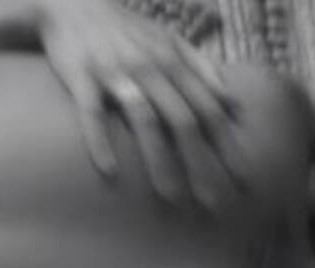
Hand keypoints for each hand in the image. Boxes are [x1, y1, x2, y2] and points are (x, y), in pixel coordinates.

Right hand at [37, 0, 247, 210]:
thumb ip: (202, 68)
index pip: (209, 109)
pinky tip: (110, 172)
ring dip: (159, 161)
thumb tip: (233, 103)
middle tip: (214, 202)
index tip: (242, 179)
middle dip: (202, 163)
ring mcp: (115, 72)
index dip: (228, 145)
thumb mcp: (169, 39)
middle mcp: (149, 67)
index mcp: (173, 61)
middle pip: (184, 120)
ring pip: (144, 120)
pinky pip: (92, 113)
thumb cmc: (124, 28)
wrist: (71, 3)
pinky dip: (100, 141)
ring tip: (171, 197)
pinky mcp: (81, 77)